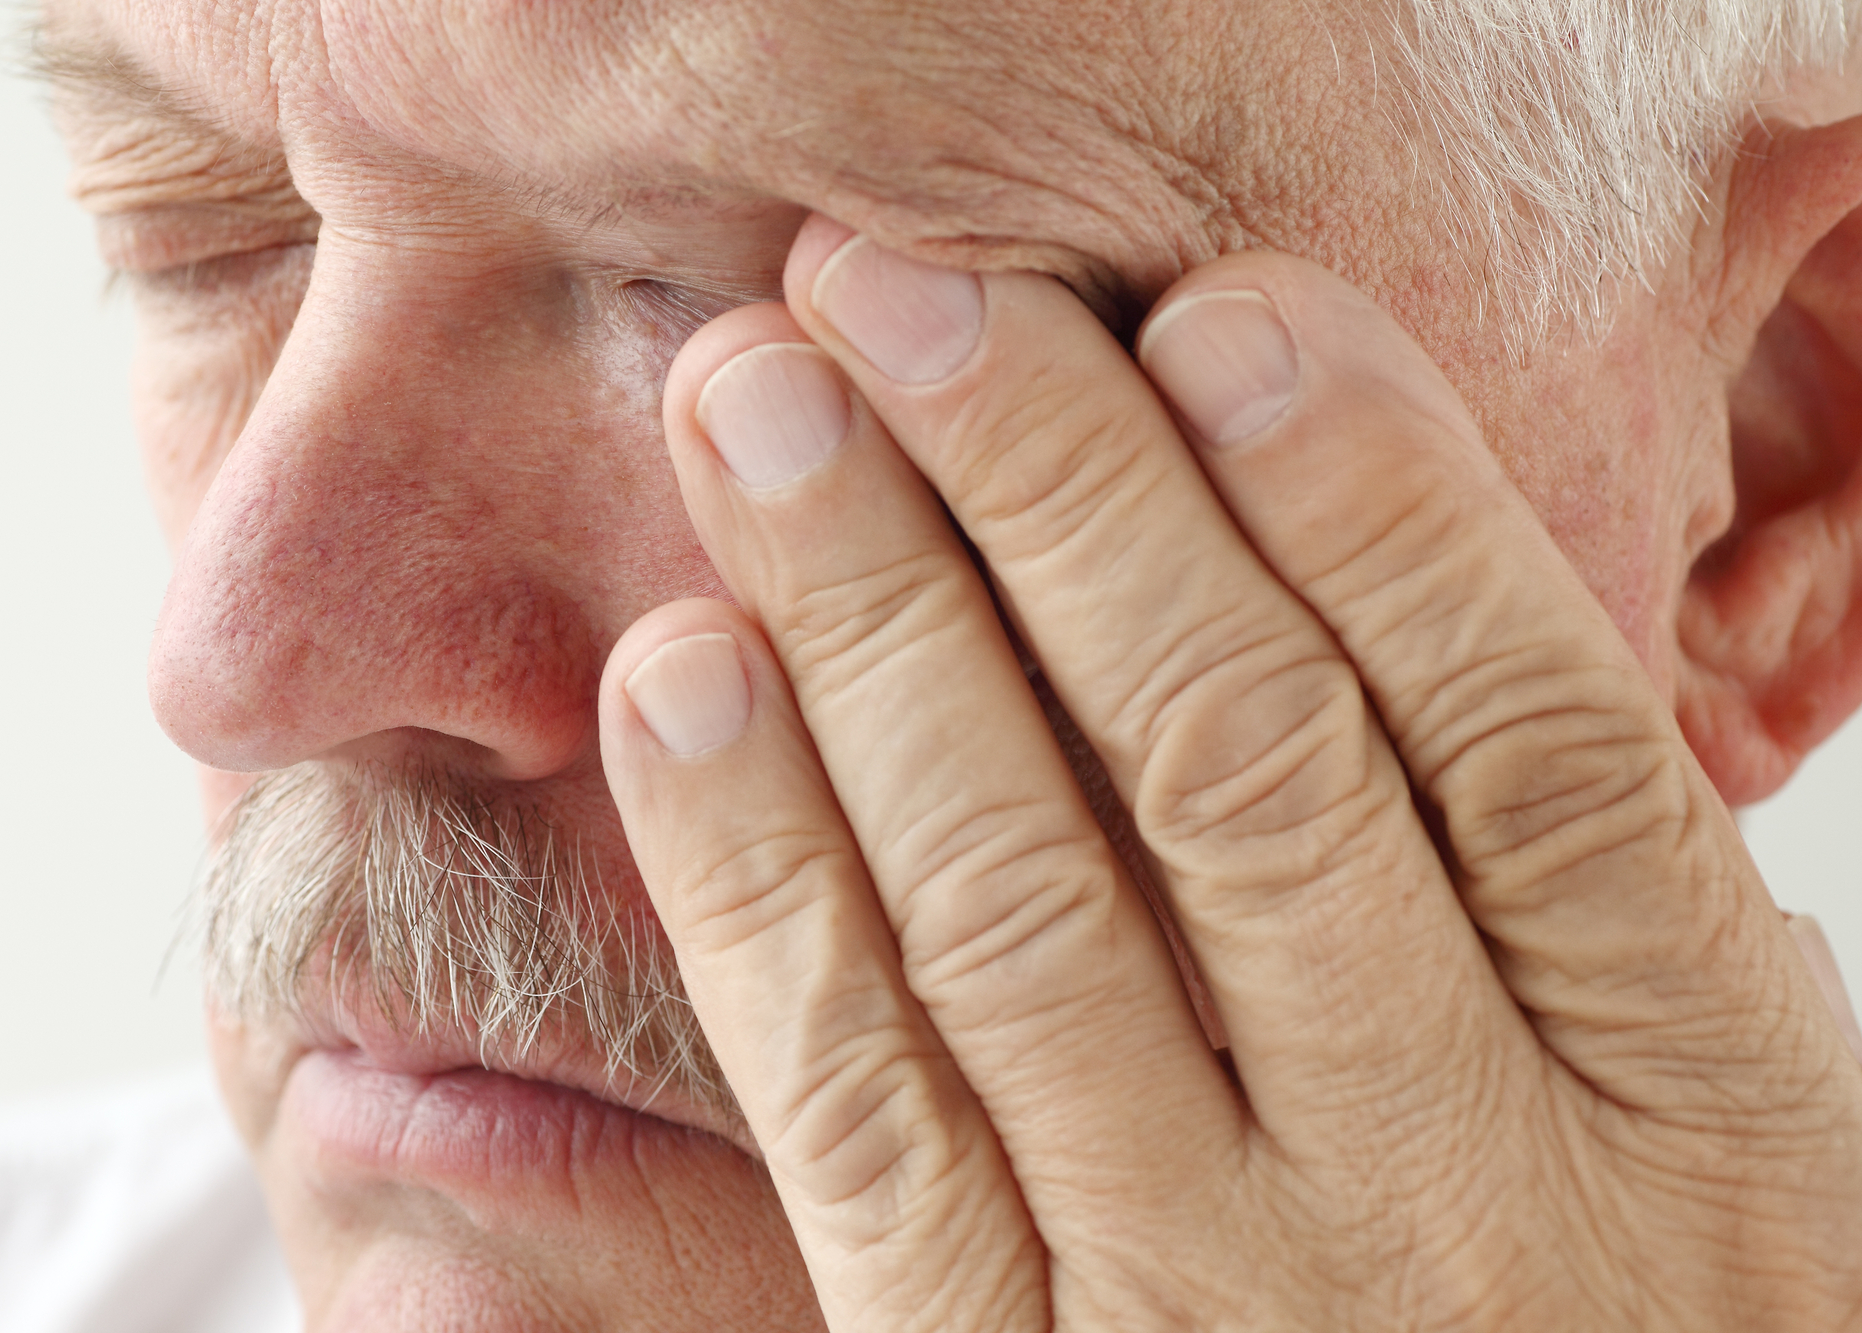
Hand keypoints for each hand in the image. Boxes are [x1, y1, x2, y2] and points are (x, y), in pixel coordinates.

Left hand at [599, 215, 1861, 1329]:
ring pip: (1025, 905)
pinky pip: (858, 1107)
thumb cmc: (1605, 1326)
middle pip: (1242, 769)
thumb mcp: (1694, 1124)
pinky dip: (756, 875)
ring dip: (873, 625)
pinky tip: (685, 680)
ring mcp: (1212, 1306)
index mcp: (1692, 1108)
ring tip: (761, 414)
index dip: (1369, 493)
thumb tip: (1343, 540)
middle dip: (1054, 497)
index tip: (1209, 314)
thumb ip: (1552, 883)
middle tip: (900, 294)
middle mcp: (1460, 1200)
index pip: (1524, 732)